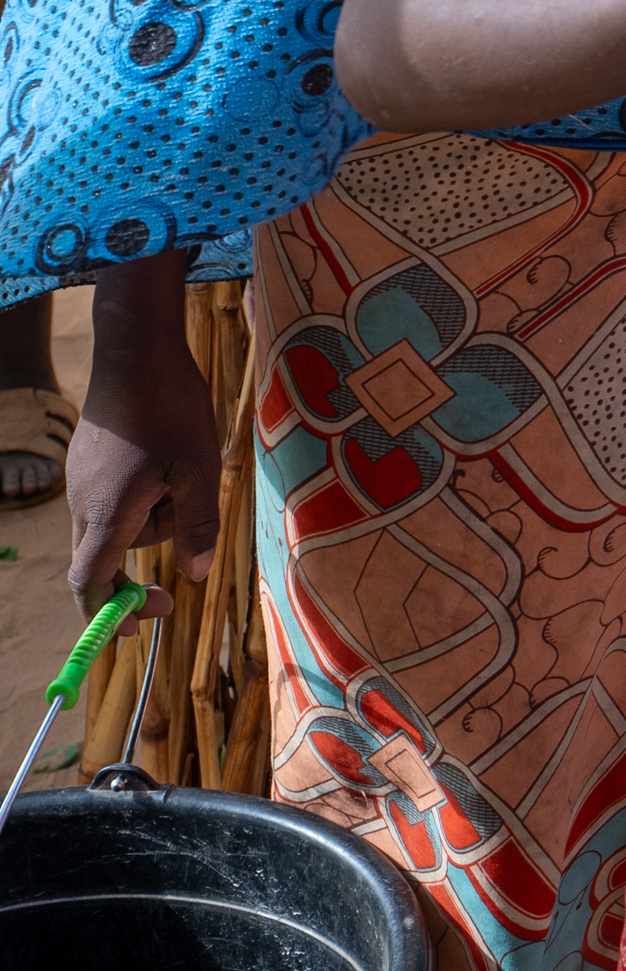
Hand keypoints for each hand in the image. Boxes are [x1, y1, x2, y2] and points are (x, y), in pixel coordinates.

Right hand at [66, 245, 219, 610]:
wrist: (135, 345)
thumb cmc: (169, 407)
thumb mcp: (199, 469)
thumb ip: (198, 526)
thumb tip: (196, 574)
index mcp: (106, 514)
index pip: (89, 584)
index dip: (108, 615)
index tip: (139, 625)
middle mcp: (82, 502)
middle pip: (102, 557)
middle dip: (141, 563)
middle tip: (182, 552)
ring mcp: (80, 478)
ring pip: (113, 523)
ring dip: (150, 518)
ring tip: (184, 471)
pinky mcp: (87, 458)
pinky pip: (112, 495)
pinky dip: (142, 493)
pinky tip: (168, 454)